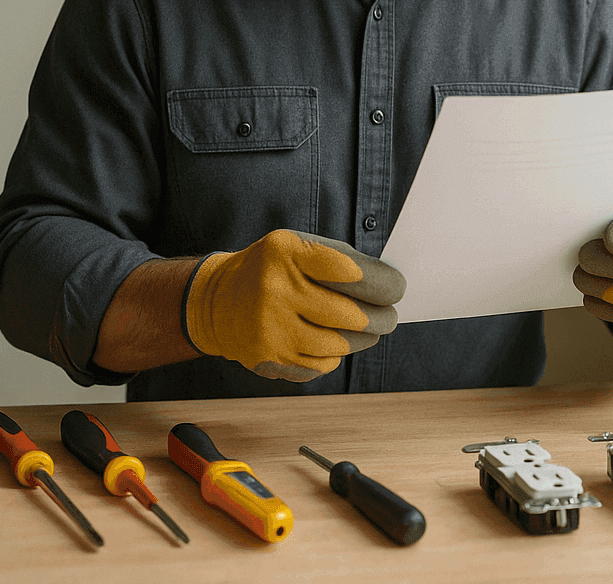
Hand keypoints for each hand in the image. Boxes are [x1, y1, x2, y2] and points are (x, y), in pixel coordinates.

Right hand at [183, 229, 405, 380]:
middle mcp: (275, 290)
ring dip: (362, 339)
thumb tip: (390, 286)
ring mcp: (271, 328)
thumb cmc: (270, 270)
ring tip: (365, 329)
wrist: (215, 302)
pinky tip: (329, 342)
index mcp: (286, 253)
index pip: (352, 273)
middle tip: (390, 317)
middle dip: (382, 318)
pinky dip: (334, 356)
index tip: (397, 290)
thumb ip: (341, 260)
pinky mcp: (270, 359)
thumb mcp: (297, 247)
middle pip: (352, 315)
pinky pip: (322, 365)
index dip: (385, 285)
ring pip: (341, 345)